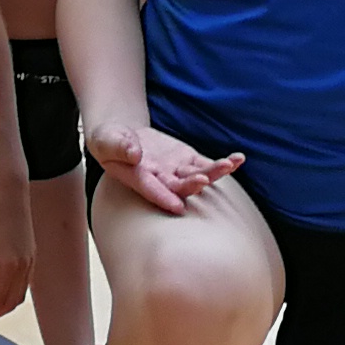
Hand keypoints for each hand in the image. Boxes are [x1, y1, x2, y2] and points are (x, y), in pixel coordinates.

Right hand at [85, 116, 240, 213]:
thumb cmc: (109, 141)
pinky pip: (207, 163)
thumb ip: (118, 145)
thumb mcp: (106, 139)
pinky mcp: (187, 160)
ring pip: (197, 175)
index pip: (151, 190)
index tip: (177, 206)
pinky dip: (223, 163)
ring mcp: (176, 171)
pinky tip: (238, 159)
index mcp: (137, 178)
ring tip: (229, 164)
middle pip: (179, 187)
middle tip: (203, 180)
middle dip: (191, 185)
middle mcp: (160, 180)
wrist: (123, 138)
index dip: (163, 197)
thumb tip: (134, 152)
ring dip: (213, 172)